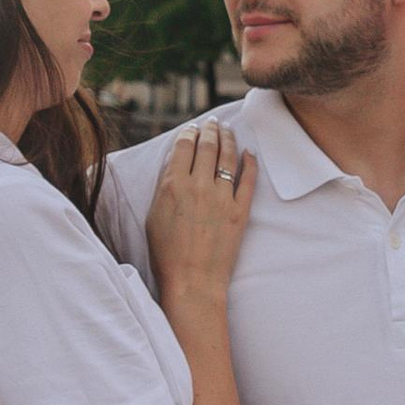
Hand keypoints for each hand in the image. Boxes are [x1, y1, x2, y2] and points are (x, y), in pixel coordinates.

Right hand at [145, 120, 257, 295]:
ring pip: (228, 157)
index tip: (192, 128)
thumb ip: (164, 186)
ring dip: (228, 139)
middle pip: (207, 146)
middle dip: (210, 130)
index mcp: (173, 185)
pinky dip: (250, 163)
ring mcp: (222, 197)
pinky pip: (248, 180)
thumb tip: (175, 164)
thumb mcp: (154, 215)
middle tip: (212, 123)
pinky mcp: (240, 211)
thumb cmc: (167, 254)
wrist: (192, 281)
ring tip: (227, 131)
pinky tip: (249, 153)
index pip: (184, 146)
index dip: (189, 132)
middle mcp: (198, 186)